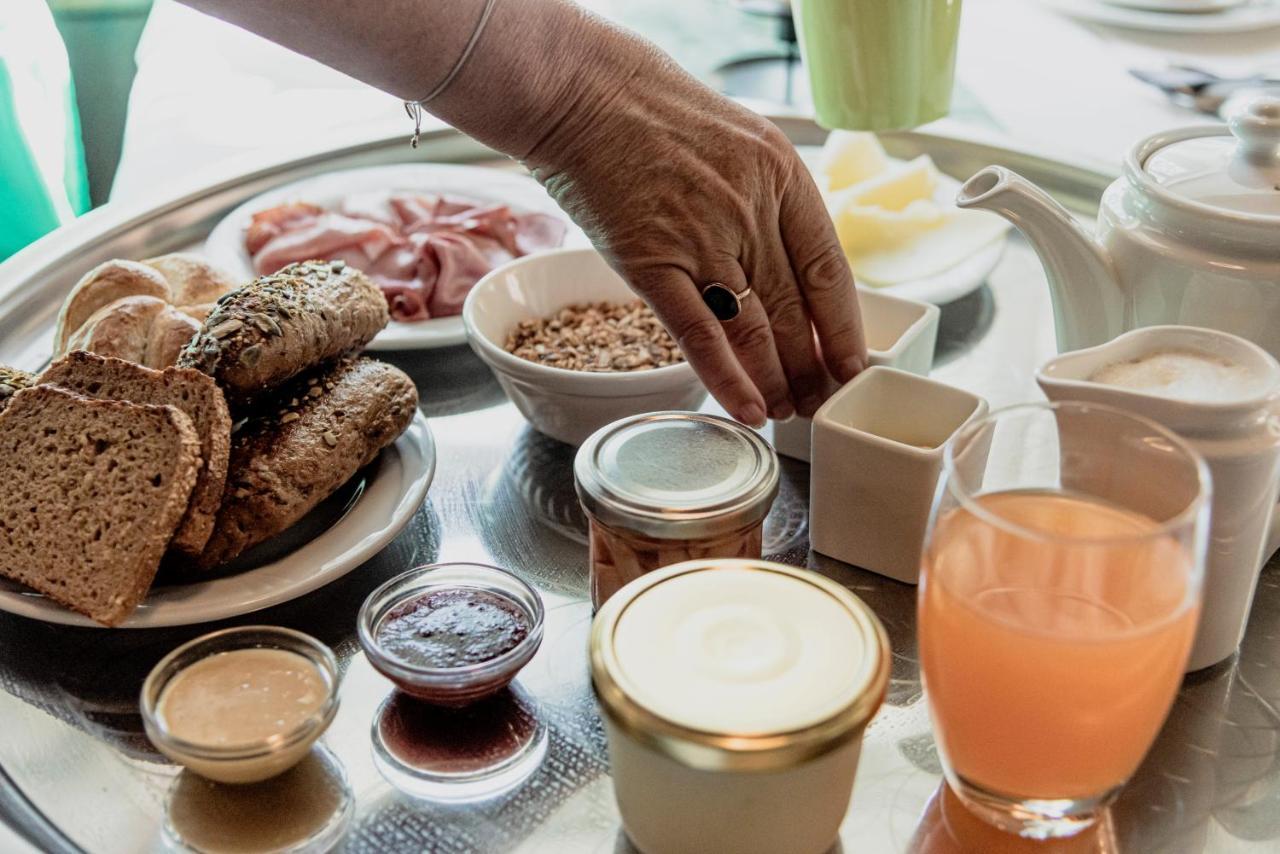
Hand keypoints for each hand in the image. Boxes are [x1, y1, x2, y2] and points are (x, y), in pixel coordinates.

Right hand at [524, 35, 866, 424]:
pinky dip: (728, 377)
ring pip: (754, 330)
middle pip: (794, 310)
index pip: (829, 270)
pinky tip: (747, 409)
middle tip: (816, 402)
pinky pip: (701, 333)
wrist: (583, 92)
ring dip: (774, 380)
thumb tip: (780, 261)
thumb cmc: (652, 111)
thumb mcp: (737, 139)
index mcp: (781, 177)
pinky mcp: (652, 264)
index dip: (843, 328)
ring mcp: (702, 239)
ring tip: (785, 411)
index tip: (851, 365)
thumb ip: (763, 198)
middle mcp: (751, 211)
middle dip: (810, 368)